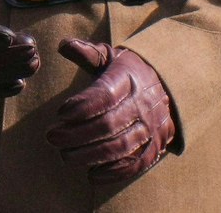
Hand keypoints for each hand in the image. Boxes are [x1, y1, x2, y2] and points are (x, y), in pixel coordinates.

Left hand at [45, 38, 176, 182]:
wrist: (169, 88)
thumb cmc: (128, 72)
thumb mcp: (111, 56)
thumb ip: (87, 52)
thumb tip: (63, 45)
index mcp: (128, 80)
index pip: (105, 95)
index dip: (83, 106)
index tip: (60, 112)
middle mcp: (142, 105)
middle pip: (109, 124)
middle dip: (78, 134)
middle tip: (52, 138)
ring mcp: (151, 128)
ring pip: (121, 146)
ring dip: (91, 155)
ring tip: (65, 156)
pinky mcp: (156, 147)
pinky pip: (137, 163)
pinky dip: (115, 172)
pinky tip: (92, 175)